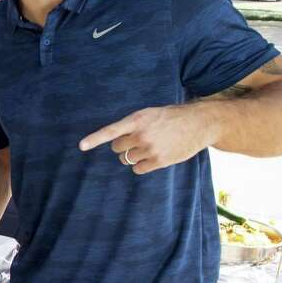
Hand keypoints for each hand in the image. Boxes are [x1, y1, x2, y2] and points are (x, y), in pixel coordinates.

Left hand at [78, 103, 214, 174]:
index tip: (81, 146)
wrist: (200, 123)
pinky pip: (138, 169)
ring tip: (150, 146)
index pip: (111, 131)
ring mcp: (150, 149)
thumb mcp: (150, 114)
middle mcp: (142, 135)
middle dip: (123, 146)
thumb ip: (133, 125)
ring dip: (133, 155)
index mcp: (137, 120)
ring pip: (126, 159)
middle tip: (138, 140)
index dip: (95, 139)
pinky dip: (141, 165)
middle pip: (117, 148)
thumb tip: (115, 141)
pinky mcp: (159, 161)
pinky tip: (153, 156)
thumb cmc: (171, 118)